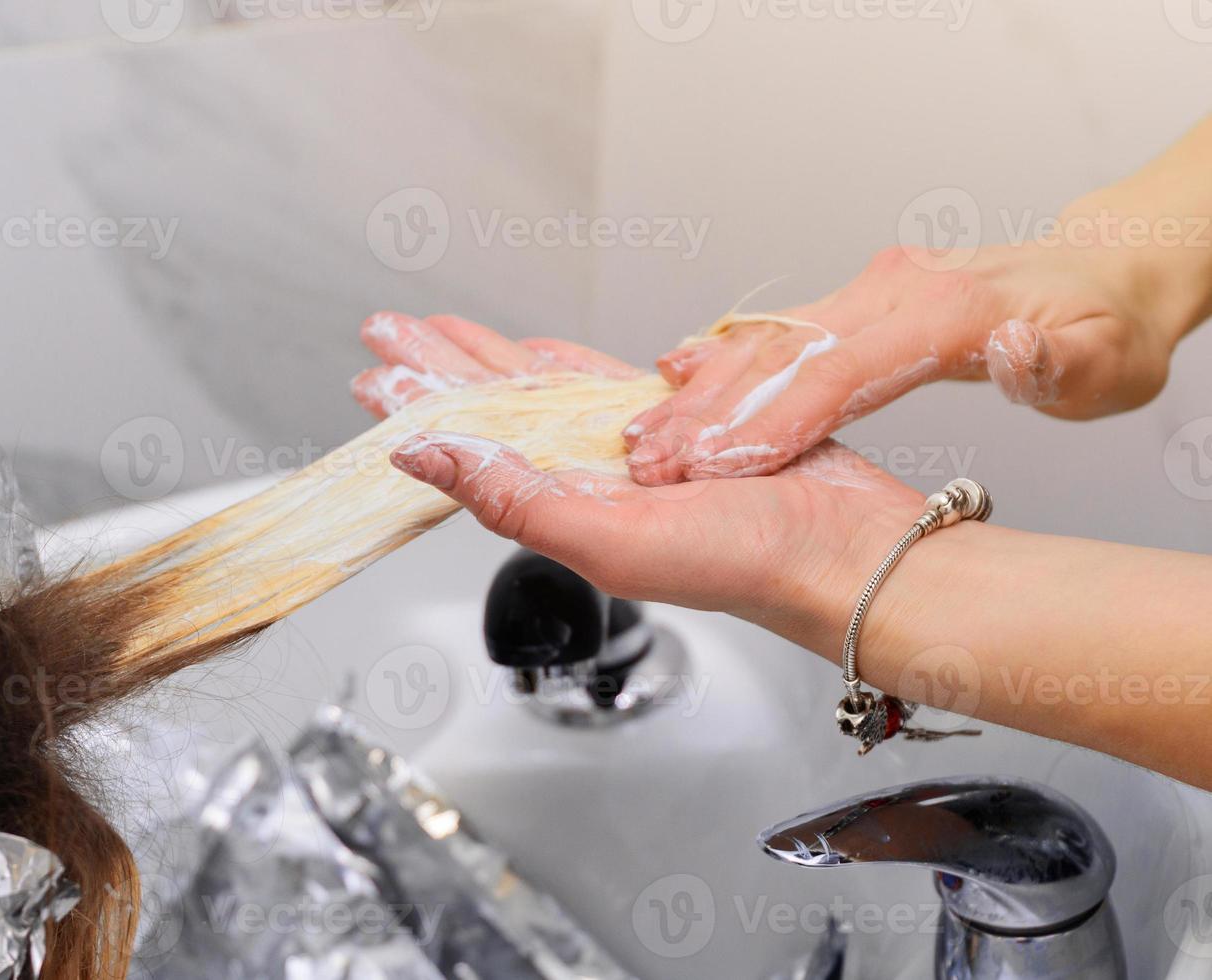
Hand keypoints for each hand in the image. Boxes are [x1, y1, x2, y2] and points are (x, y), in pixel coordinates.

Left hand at [352, 311, 926, 653]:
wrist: (847, 551)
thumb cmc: (745, 563)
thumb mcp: (609, 538)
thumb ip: (515, 499)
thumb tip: (424, 458)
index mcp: (558, 507)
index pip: (465, 452)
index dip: (416, 411)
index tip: (372, 380)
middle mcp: (586, 478)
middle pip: (490, 410)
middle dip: (437, 369)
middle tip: (388, 331)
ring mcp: (630, 449)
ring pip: (538, 390)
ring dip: (488, 358)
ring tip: (442, 328)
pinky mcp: (680, 425)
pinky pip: (605, 386)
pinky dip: (567, 364)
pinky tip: (534, 351)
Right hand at [624, 243, 1179, 484]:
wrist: (1105, 275)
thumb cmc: (1103, 329)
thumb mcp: (1103, 361)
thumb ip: (1055, 363)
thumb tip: (1016, 350)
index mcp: (947, 309)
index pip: (840, 369)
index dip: (777, 420)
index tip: (724, 466)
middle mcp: (894, 289)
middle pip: (783, 354)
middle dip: (712, 413)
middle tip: (653, 463)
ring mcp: (869, 289)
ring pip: (768, 339)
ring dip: (704, 390)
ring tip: (647, 434)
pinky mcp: (856, 300)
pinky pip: (777, 329)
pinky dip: (724, 356)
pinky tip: (677, 374)